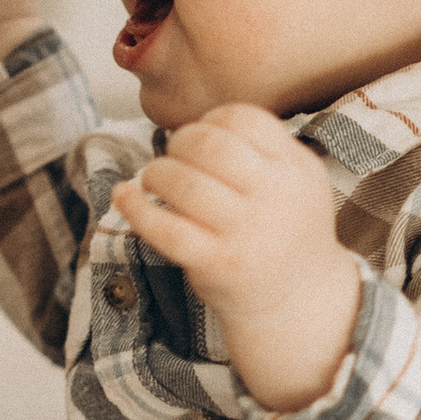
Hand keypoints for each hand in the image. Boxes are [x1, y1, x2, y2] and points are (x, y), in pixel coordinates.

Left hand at [111, 106, 360, 412]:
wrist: (296, 300)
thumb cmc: (284, 230)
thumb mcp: (296, 182)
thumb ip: (261, 149)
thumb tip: (198, 125)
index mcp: (296, 168)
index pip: (244, 119)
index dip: (211, 121)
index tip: (202, 138)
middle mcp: (274, 197)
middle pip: (210, 145)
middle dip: (179, 143)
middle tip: (174, 158)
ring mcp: (244, 233)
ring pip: (182, 183)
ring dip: (155, 173)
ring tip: (155, 181)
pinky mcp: (215, 263)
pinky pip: (163, 228)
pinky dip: (133, 207)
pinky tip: (124, 196)